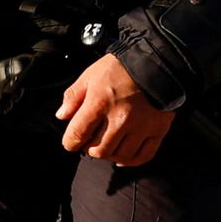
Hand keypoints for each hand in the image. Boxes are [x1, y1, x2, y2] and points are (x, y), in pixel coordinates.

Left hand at [56, 54, 175, 166]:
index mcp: (99, 103)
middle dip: (89, 149)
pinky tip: (123, 156)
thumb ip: (73, 96)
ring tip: (107, 145)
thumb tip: (62, 116)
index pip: (77, 135)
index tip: (71, 141)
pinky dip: (130, 160)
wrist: (157, 61)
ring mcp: (140, 126)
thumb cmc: (121, 67)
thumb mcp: (90, 75)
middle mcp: (120, 118)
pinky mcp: (157, 130)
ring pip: (120, 155)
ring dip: (109, 154)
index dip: (70, 142)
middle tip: (90, 141)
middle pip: (98, 150)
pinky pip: (143, 156)